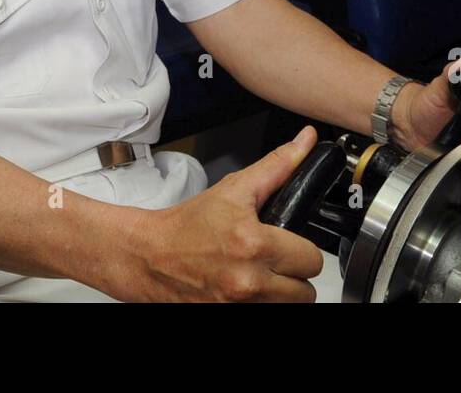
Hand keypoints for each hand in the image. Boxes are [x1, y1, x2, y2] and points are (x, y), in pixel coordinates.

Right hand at [131, 127, 326, 301]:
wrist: (148, 256)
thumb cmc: (187, 225)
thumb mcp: (234, 189)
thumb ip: (278, 166)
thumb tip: (306, 142)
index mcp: (254, 244)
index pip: (312, 260)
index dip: (302, 250)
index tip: (288, 245)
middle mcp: (248, 282)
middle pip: (305, 292)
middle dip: (293, 275)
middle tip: (274, 261)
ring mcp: (237, 307)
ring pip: (287, 307)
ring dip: (278, 294)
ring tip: (260, 275)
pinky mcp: (226, 318)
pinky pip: (260, 315)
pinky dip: (257, 304)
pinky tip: (244, 290)